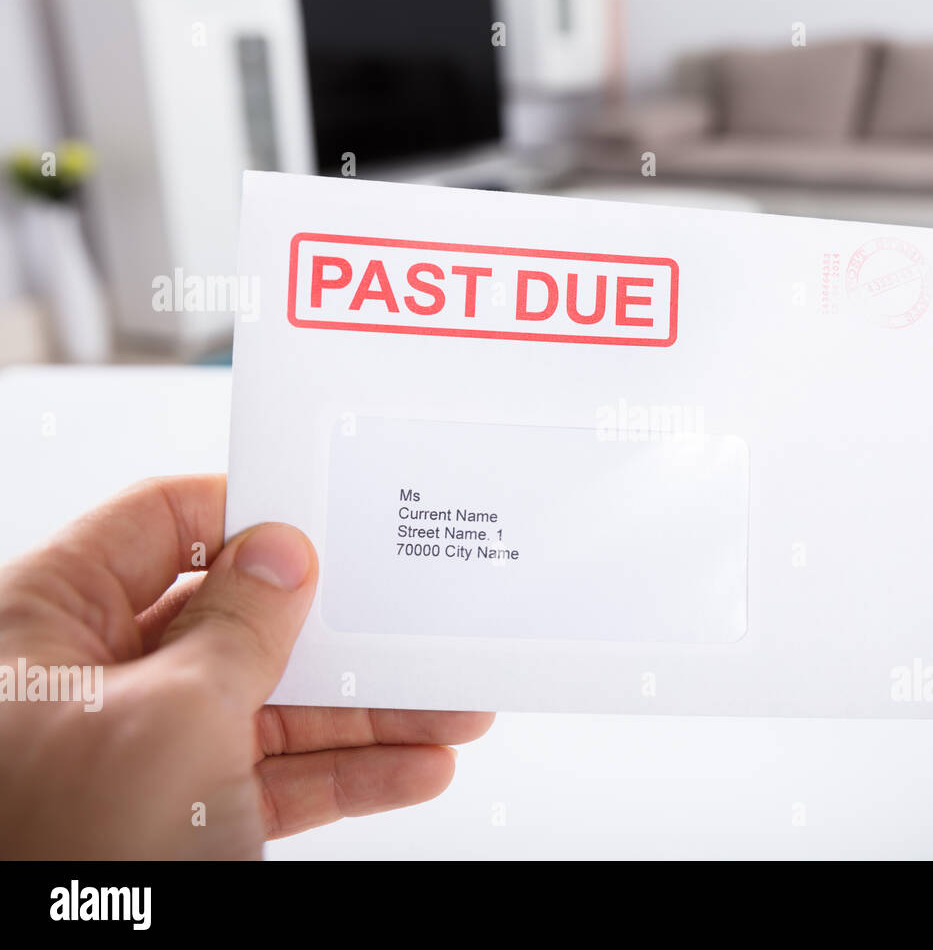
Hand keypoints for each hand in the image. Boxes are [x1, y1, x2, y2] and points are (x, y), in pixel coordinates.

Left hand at [0, 475, 491, 857]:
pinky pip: (275, 778)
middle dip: (338, 635)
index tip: (329, 517)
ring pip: (270, 706)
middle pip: (236, 622)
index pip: (158, 525)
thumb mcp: (172, 715)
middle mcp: (92, 678)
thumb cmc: (59, 851)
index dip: (246, 514)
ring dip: (367, 714)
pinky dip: (346, 776)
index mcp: (49, 622)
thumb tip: (281, 555)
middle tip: (411, 625)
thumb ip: (239, 625)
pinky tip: (414, 767)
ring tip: (450, 707)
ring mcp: (138, 749)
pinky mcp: (178, 814)